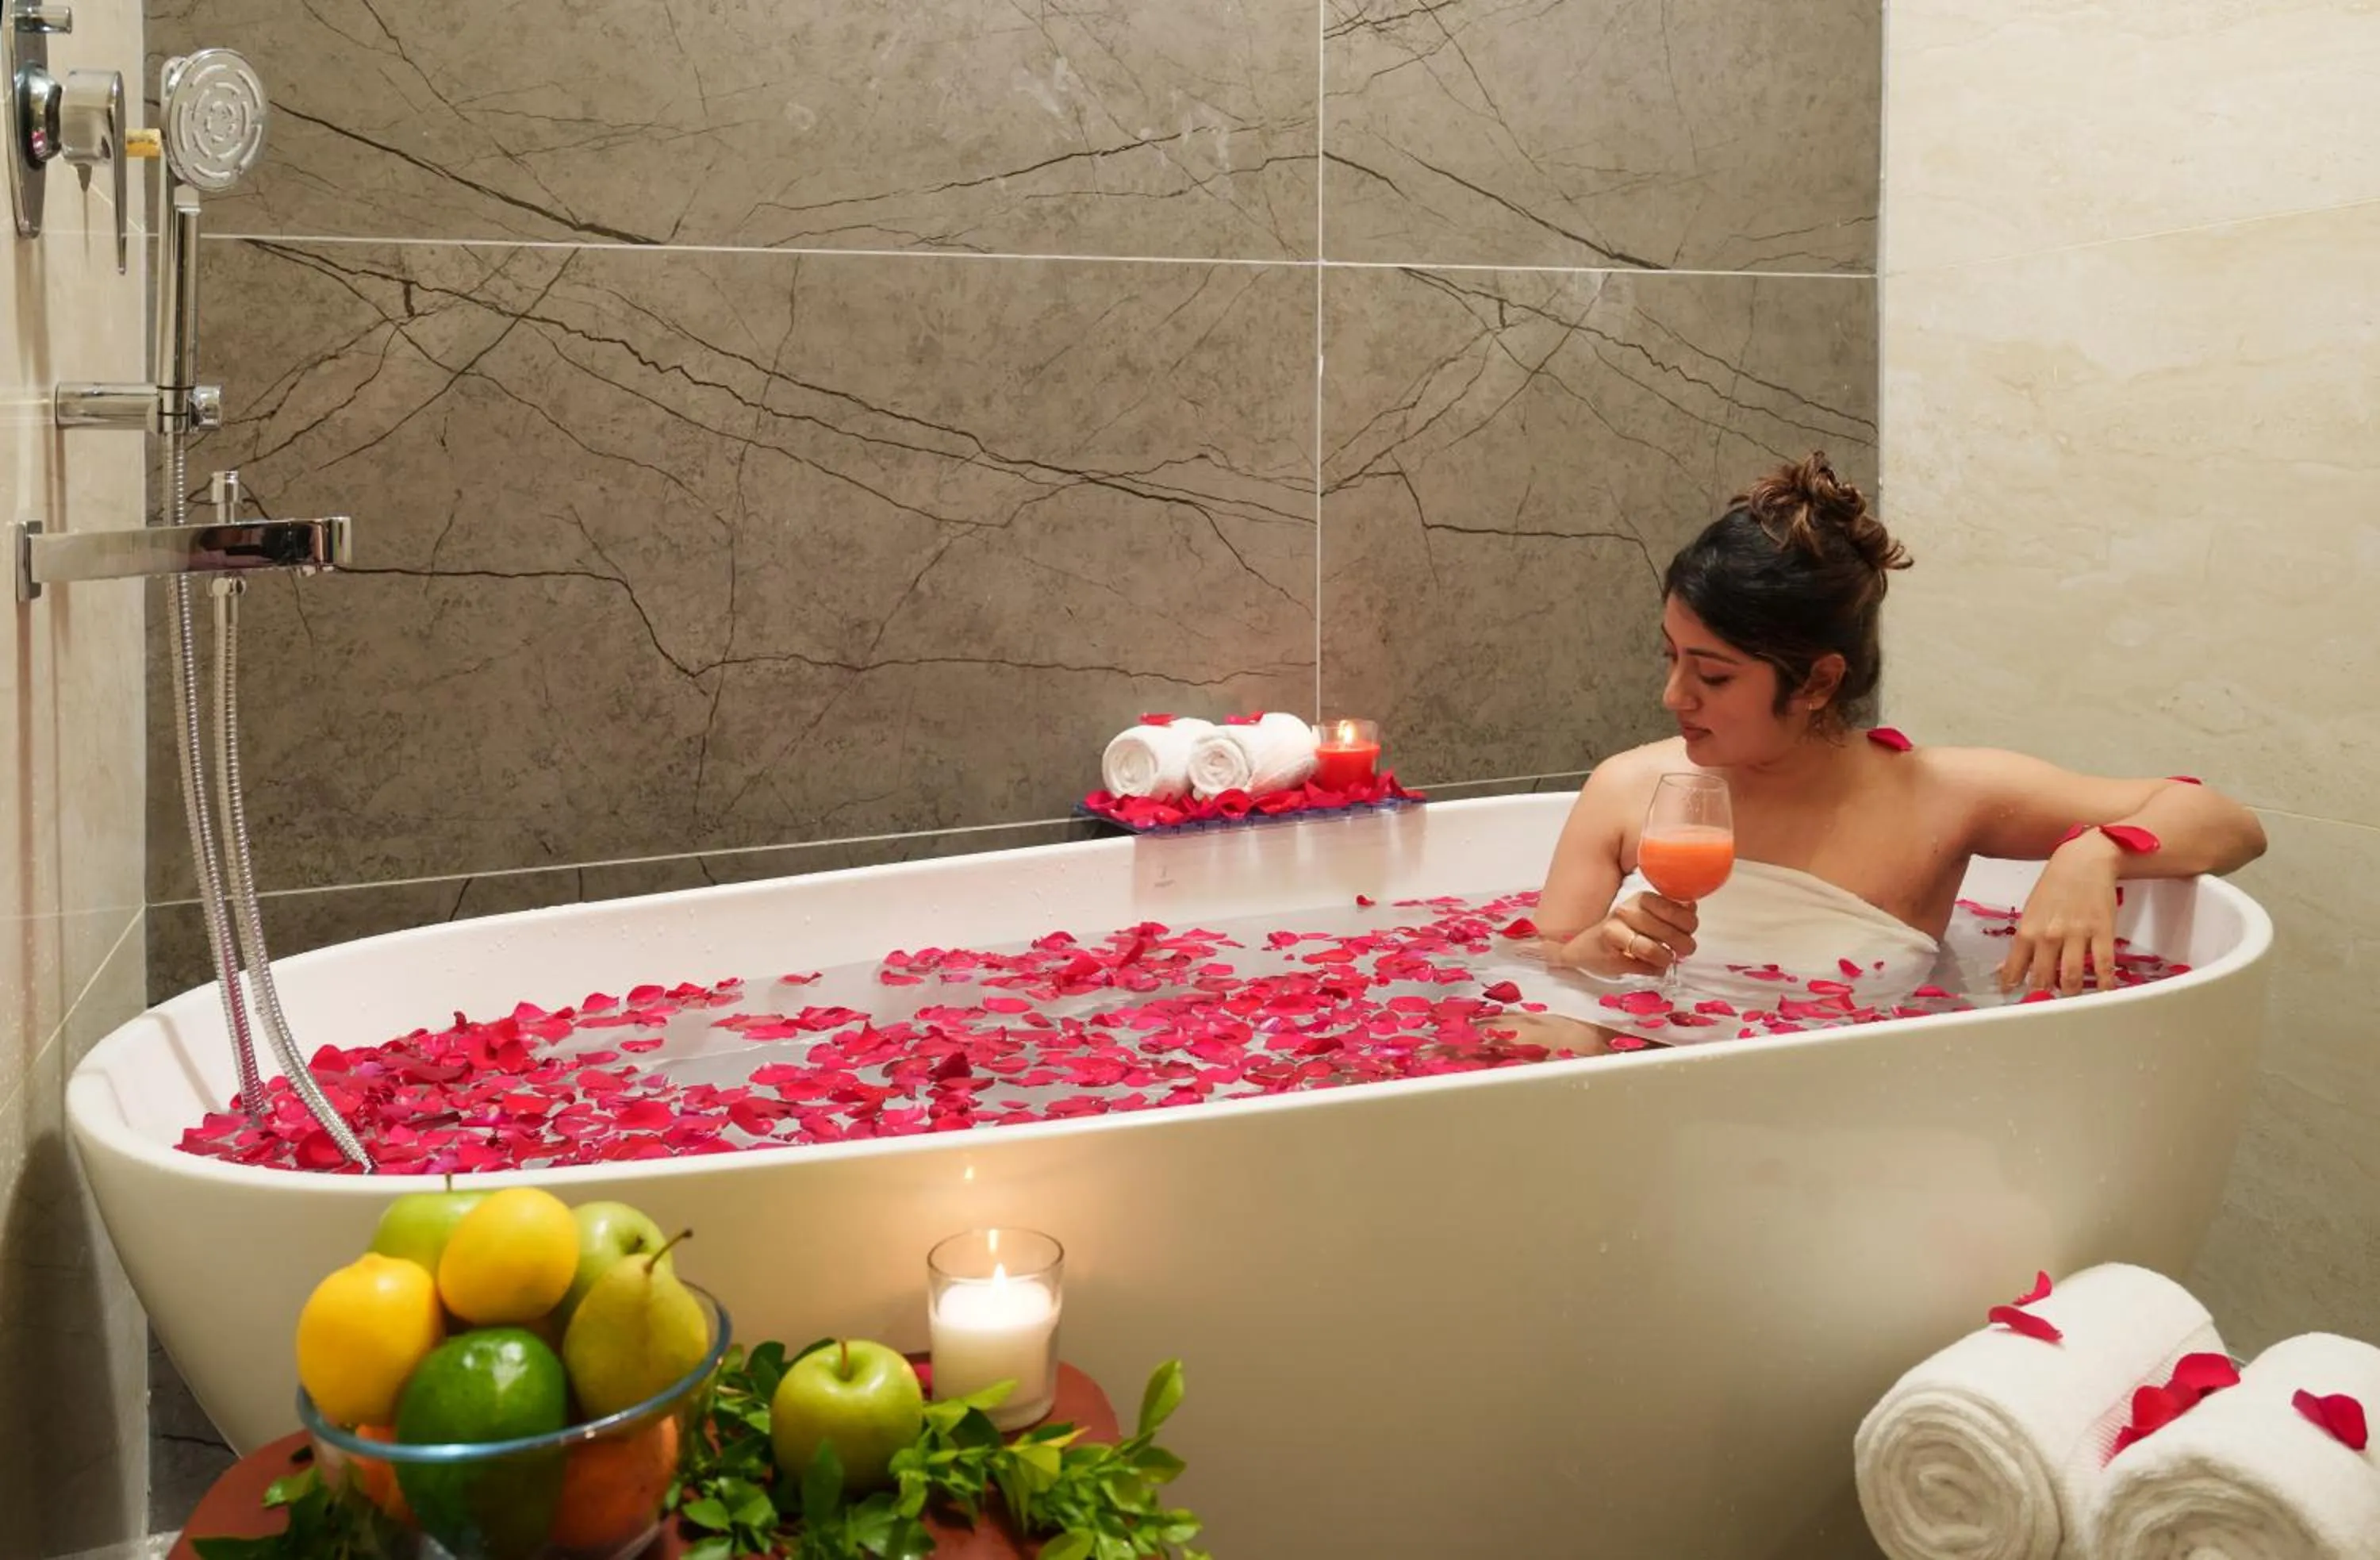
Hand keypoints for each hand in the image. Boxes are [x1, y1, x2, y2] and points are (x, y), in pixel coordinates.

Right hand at [1553, 892, 1697, 979]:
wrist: (1585, 947)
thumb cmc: (1623, 931)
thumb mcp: (1647, 915)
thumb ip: (1670, 912)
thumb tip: (1692, 909)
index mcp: (1641, 899)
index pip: (1675, 909)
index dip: (1689, 924)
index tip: (1689, 931)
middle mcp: (1627, 911)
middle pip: (1667, 931)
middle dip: (1683, 944)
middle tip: (1685, 950)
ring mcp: (1615, 931)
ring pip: (1652, 949)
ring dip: (1666, 959)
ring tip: (1667, 960)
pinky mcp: (1609, 953)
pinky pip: (1640, 966)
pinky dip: (1652, 970)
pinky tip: (1652, 968)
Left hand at [1999, 835, 2121, 995]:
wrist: (2084, 862)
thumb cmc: (2054, 886)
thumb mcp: (2030, 912)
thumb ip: (2023, 943)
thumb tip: (2005, 970)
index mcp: (2028, 931)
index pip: (2015, 967)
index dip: (2012, 986)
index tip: (2012, 999)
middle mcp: (2050, 936)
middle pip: (2044, 977)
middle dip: (2043, 996)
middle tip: (2045, 1007)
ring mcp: (2077, 935)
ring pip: (2072, 976)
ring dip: (2071, 994)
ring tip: (2071, 1002)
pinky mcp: (2102, 932)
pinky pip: (2103, 965)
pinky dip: (2104, 984)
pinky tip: (2103, 992)